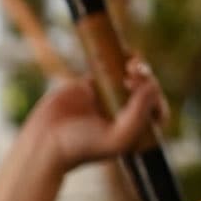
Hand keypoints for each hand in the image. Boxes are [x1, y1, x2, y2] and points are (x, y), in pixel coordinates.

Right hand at [13, 60, 165, 183]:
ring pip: (128, 76)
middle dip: (145, 76)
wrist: (45, 142)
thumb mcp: (117, 137)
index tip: (142, 88)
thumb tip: (152, 85)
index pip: (156, 109)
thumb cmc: (81, 147)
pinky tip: (121, 53)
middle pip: (145, 89)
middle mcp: (122, 114)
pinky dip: (115, 58)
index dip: (155, 94)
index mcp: (133, 130)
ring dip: (135, 64)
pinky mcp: (89, 86)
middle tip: (134, 71)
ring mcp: (107, 98)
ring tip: (131, 61)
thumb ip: (139, 114)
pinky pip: (107, 68)